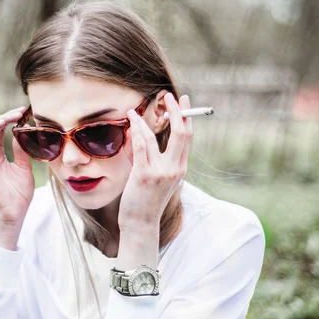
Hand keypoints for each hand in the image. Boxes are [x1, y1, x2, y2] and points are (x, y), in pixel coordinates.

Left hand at [118, 93, 192, 231]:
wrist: (141, 223)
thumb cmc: (146, 200)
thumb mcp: (157, 177)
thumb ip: (155, 158)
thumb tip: (145, 135)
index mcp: (180, 168)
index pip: (188, 137)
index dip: (187, 117)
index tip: (183, 101)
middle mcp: (174, 169)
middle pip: (181, 133)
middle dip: (176, 111)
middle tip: (168, 96)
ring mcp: (160, 172)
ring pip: (155, 138)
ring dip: (144, 121)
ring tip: (134, 111)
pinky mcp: (144, 175)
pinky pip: (141, 147)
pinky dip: (136, 130)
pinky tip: (131, 120)